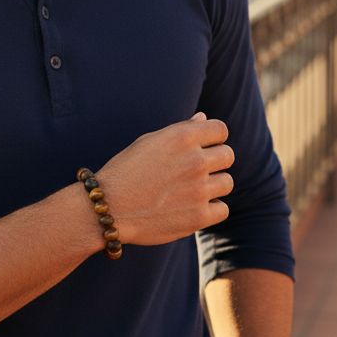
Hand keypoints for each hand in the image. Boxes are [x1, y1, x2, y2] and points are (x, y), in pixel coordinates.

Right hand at [95, 113, 233, 246]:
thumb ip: (181, 130)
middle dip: (215, 162)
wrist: (108, 208)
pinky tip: (191, 208)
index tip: (203, 148)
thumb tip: (204, 119)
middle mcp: (194, 160)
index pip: (221, 130)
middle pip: (228, 156)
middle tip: (195, 173)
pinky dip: (210, 210)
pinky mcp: (199, 217)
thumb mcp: (149, 142)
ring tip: (190, 192)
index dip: (213, 139)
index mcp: (182, 137)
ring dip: (213, 186)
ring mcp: (199, 190)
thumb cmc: (126, 171)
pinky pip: (222, 209)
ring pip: (227, 182)